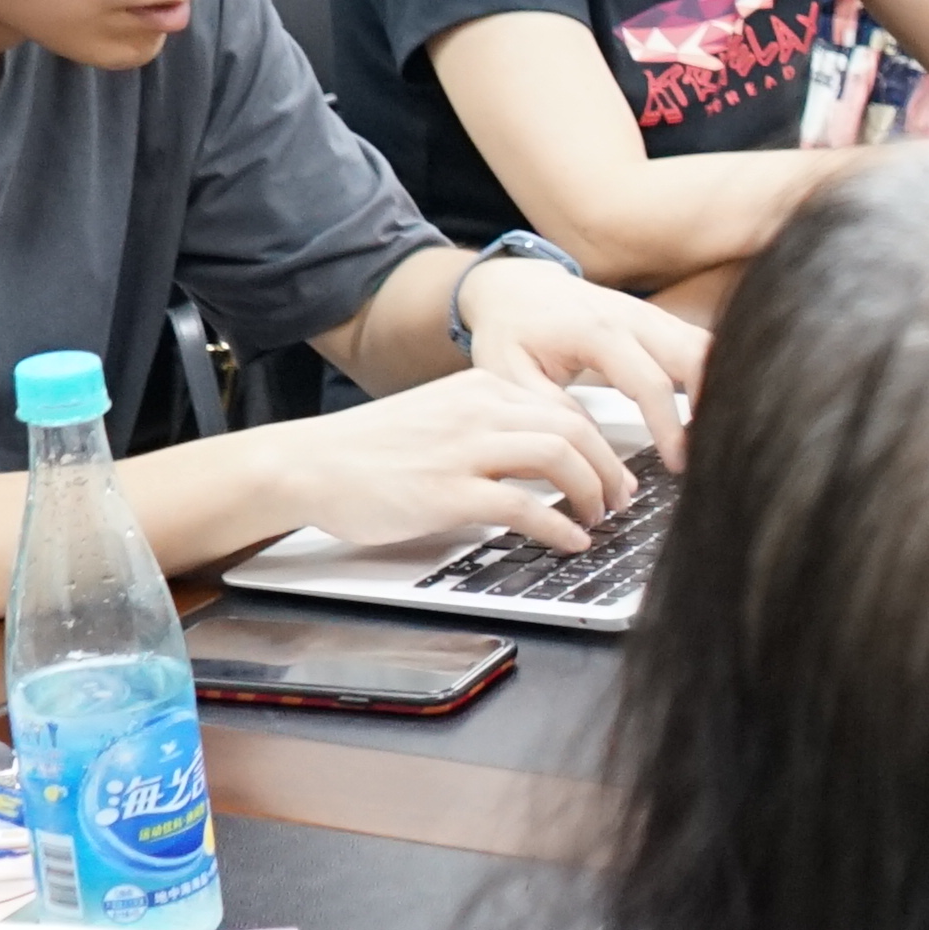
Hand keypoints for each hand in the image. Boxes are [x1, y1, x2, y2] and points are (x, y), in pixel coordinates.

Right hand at [269, 364, 634, 558]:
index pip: (564, 406)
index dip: (602, 442)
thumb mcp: (439, 417)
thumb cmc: (368, 450)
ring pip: (559, 457)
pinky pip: (524, 506)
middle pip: (575, 427)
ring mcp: (463, 449)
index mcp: (479, 388)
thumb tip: (542, 453)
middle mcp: (477, 410)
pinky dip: (558, 525)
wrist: (307, 464)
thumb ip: (488, 426)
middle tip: (621, 498)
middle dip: (610, 467)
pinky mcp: (448, 492)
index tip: (614, 469)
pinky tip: (570, 540)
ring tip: (599, 518)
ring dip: (592, 491)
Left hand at [459, 258, 708, 471]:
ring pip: (706, 347)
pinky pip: (699, 343)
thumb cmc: (509, 330)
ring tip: (714, 436)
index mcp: (596, 331)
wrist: (512, 285)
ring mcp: (649, 314)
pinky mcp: (656, 319)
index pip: (650, 384)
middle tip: (711, 452)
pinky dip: (712, 374)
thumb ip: (556, 413)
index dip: (670, 428)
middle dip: (712, 406)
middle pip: (697, 357)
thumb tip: (597, 456)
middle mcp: (632, 316)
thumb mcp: (512, 378)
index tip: (678, 464)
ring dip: (718, 389)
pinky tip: (709, 409)